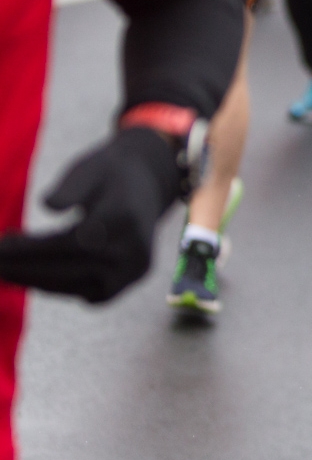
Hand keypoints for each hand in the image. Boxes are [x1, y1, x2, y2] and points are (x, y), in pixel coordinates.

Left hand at [0, 128, 181, 302]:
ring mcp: (134, 270)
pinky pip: (85, 292)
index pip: (72, 242)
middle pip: (70, 267)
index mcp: (127, 218)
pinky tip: (27, 275)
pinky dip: (54, 285)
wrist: (149, 185)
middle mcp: (136, 250)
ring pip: (75, 284)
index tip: (1, 245)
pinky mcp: (130, 282)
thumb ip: (72, 185)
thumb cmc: (110, 173)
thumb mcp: (91, 167)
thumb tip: (47, 205)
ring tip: (2, 269)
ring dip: (33, 280)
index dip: (33, 249)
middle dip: (25, 268)